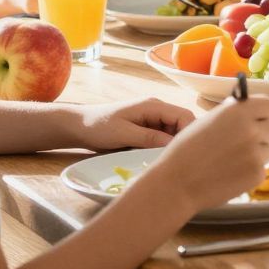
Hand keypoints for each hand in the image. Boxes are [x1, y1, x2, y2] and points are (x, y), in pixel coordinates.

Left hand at [72, 99, 190, 152]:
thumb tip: (173, 145)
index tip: (186, 154)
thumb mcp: (123, 133)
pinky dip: (163, 149)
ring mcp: (153, 121)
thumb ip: (149, 138)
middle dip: (183, 141)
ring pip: (174, 133)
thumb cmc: (98, 127)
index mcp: (154, 106)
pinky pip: (163, 139)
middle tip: (178, 161)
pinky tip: (158, 160)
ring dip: (172, 146)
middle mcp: (157, 111)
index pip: (184, 116)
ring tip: (168, 162)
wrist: (79, 127)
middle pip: (183, 124)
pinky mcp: (147, 130)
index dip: (190, 133)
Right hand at [153, 94, 268, 214]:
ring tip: (231, 161)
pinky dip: (250, 171)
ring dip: (256, 153)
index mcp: (238, 112)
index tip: (255, 119)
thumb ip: (231, 114)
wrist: (176, 184)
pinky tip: (231, 174)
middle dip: (261, 133)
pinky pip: (261, 168)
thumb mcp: (207, 121)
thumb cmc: (186, 151)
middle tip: (243, 142)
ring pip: (268, 149)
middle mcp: (251, 130)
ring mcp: (256, 153)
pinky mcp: (257, 175)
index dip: (261, 113)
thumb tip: (246, 108)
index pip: (268, 105)